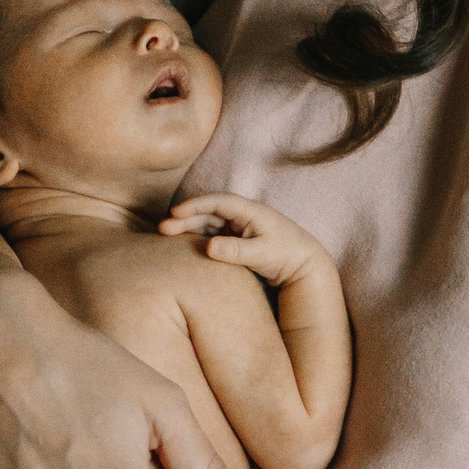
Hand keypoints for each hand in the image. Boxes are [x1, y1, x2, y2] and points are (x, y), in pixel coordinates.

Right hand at [158, 192, 334, 286]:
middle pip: (209, 212)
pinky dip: (200, 236)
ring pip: (210, 223)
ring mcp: (241, 226)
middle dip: (185, 218)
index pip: (218, 202)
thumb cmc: (287, 257)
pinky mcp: (240, 239)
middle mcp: (244, 216)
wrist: (305, 266)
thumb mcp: (262, 254)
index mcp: (251, 212)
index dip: (195, 205)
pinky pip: (215, 234)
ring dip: (190, 227)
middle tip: (163, 228)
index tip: (175, 212)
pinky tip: (185, 245)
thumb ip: (236, 251)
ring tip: (168, 235)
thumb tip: (209, 247)